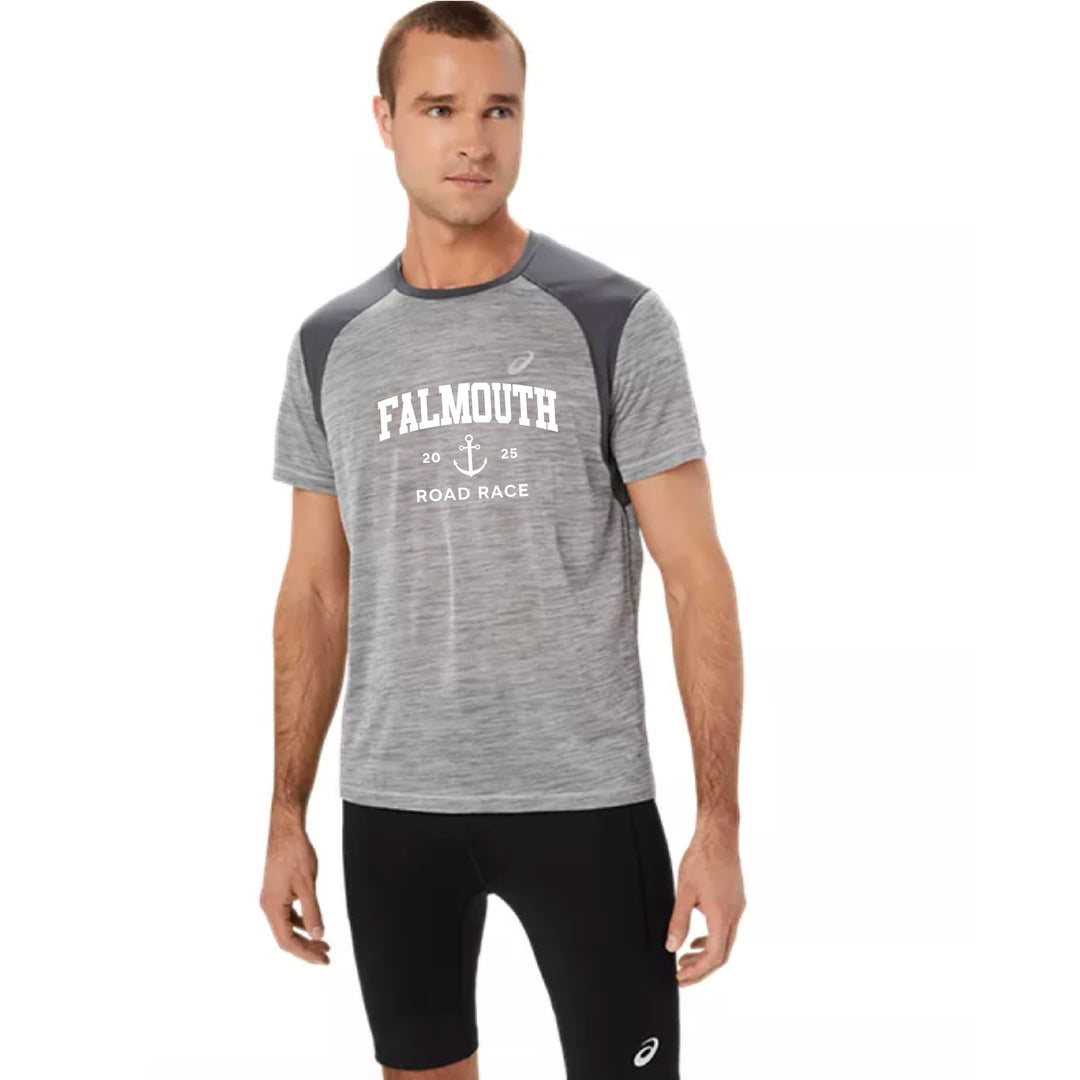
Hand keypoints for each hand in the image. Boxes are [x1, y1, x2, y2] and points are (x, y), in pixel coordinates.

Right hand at [259, 815, 330, 964]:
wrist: (286, 830)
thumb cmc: (296, 854)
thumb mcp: (308, 884)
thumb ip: (313, 912)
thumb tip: (319, 935)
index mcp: (272, 907)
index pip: (287, 941)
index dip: (306, 953)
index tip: (324, 960)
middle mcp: (268, 905)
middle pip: (285, 937)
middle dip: (306, 948)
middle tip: (327, 956)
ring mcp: (271, 898)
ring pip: (286, 926)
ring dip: (304, 936)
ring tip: (324, 943)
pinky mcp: (276, 891)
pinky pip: (287, 914)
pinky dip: (300, 922)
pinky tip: (313, 924)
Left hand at [665, 819, 745, 985]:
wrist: (719, 834)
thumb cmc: (701, 859)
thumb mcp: (684, 892)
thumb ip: (678, 921)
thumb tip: (671, 947)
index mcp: (722, 916)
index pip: (713, 957)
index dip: (696, 971)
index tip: (679, 977)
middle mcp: (734, 915)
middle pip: (722, 954)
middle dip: (701, 968)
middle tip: (680, 975)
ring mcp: (738, 907)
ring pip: (726, 942)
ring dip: (706, 954)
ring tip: (685, 958)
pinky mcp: (737, 899)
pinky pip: (727, 928)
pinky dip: (712, 938)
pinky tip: (697, 938)